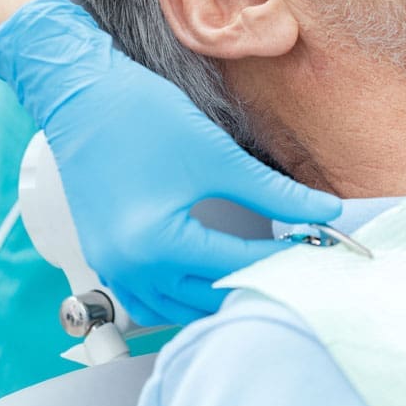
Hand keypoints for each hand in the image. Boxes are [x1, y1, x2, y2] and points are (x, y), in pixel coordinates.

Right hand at [0, 0, 340, 325]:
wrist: (80, 95)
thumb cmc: (140, 118)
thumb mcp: (218, 158)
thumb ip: (275, 194)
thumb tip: (325, 211)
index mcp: (157, 244)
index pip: (239, 265)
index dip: (287, 258)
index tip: (323, 250)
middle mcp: (129, 268)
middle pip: (211, 298)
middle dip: (258, 282)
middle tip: (300, 264)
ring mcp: (112, 268)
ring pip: (178, 309)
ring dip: (220, 296)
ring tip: (263, 271)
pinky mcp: (106, 259)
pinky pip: (150, 299)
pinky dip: (183, 296)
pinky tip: (213, 275)